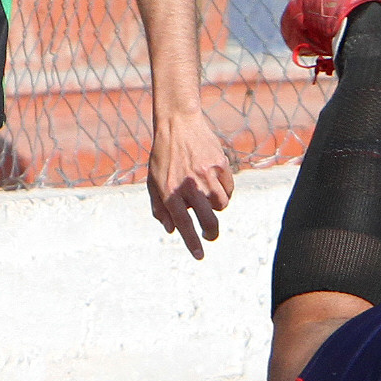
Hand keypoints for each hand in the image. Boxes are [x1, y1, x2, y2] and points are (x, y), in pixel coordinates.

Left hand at [148, 110, 232, 259]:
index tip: (200, 256)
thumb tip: (172, 230)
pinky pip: (228, 189)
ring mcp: (206, 174)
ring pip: (221, 205)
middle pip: (209, 220)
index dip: (192, 243)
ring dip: (215, 208)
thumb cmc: (163, 156)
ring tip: (207, 199)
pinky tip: (213, 183)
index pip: (183, 224)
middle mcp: (189, 185)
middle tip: (209, 235)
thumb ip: (159, 208)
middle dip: (211, 233)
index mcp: (170, 191)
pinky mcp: (220, 164)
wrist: (177, 124)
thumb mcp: (152, 182)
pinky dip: (223, 191)